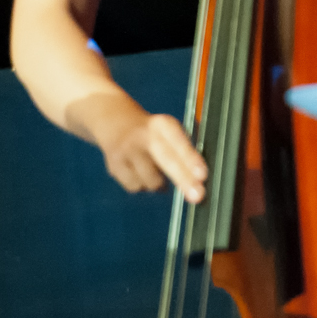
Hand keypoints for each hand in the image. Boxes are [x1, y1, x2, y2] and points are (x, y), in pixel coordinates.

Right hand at [72, 92, 207, 201]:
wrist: (115, 122)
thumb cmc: (151, 131)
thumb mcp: (168, 128)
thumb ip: (183, 146)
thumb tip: (201, 176)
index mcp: (161, 124)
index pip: (179, 141)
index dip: (191, 159)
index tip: (202, 175)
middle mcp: (142, 135)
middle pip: (165, 159)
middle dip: (183, 179)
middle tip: (197, 195)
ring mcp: (126, 151)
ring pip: (150, 181)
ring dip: (159, 183)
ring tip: (156, 170)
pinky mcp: (114, 166)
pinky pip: (135, 187)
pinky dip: (143, 185)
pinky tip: (141, 172)